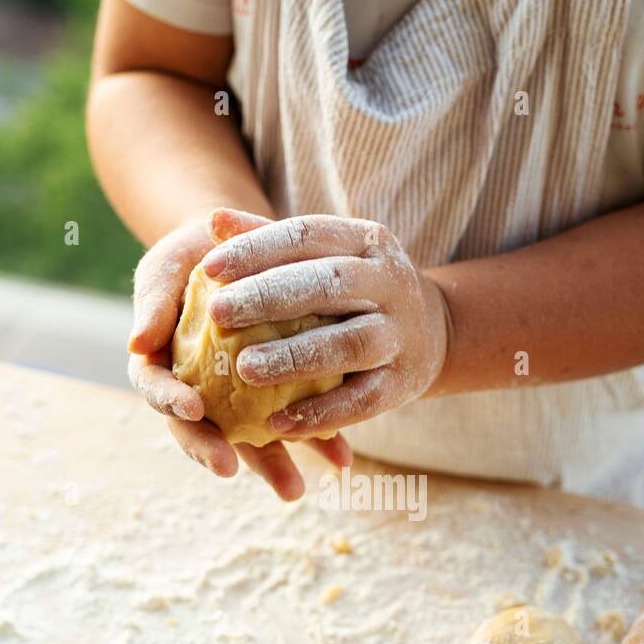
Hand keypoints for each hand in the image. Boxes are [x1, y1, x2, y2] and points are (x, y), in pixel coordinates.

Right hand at [127, 207, 351, 499]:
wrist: (241, 249)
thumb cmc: (193, 256)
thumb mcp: (168, 266)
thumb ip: (152, 300)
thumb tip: (136, 343)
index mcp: (164, 368)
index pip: (158, 391)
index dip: (170, 402)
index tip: (190, 408)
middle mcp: (198, 394)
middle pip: (201, 431)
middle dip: (213, 454)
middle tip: (229, 468)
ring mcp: (238, 402)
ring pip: (250, 439)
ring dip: (272, 465)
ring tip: (296, 490)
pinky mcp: (278, 399)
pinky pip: (296, 422)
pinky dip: (319, 438)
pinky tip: (342, 457)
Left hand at [200, 214, 451, 438]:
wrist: (434, 331)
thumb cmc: (357, 290)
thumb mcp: (327, 256)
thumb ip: (272, 240)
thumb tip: (214, 220)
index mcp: (366, 241)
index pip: (306, 236)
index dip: (256, 250)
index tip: (209, 268)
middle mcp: (390, 283)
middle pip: (327, 286)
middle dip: (268, 297)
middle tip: (218, 314)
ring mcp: (400, 335)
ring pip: (348, 345)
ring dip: (294, 357)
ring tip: (245, 369)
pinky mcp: (403, 384)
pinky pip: (361, 401)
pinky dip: (320, 413)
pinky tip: (278, 423)